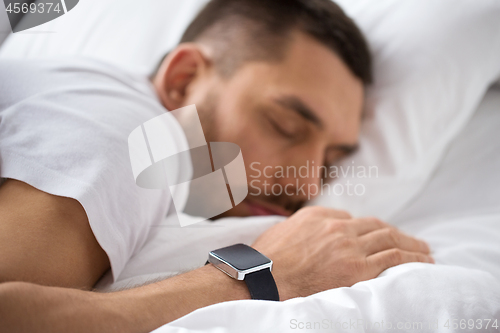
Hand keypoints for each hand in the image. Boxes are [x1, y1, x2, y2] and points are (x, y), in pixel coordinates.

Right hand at [252, 206, 432, 300]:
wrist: (261, 278)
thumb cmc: (267, 258)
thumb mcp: (284, 229)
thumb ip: (307, 224)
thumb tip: (322, 228)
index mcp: (321, 217)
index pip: (354, 219)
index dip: (372, 229)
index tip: (381, 236)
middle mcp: (338, 228)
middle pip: (378, 227)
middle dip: (398, 234)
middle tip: (414, 241)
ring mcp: (348, 248)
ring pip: (390, 240)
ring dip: (411, 245)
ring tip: (425, 250)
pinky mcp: (355, 270)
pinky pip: (392, 259)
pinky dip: (411, 258)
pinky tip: (423, 260)